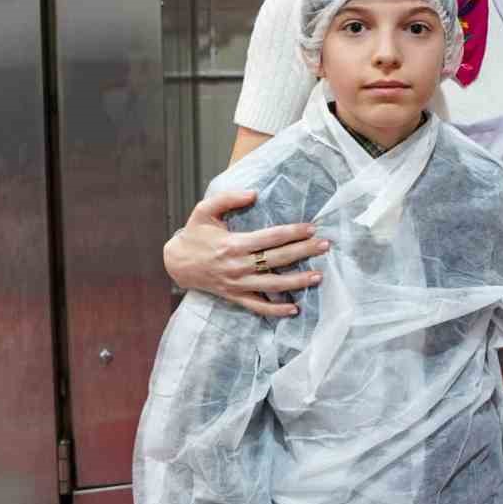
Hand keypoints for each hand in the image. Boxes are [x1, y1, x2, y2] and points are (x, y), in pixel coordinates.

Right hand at [164, 189, 329, 317]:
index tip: (311, 228)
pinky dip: (276, 310)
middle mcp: (238, 266)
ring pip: (272, 286)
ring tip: (318, 276)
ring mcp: (237, 284)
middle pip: (277, 260)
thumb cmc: (194, 234)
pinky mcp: (235, 296)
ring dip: (297, 282)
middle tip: (325, 246)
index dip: (292, 233)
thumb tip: (254, 193)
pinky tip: (294, 308)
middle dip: (303, 252)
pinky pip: (258, 306)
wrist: (176, 262)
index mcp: (233, 244)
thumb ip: (228, 198)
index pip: (270, 238)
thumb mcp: (204, 210)